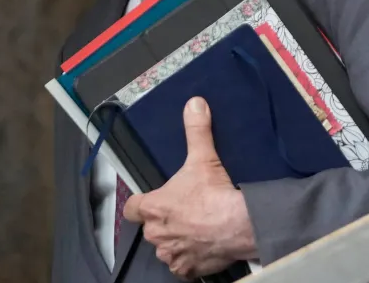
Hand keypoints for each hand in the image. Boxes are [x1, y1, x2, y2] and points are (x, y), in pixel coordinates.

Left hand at [123, 97, 257, 278]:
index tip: (152, 200)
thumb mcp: (203, 157)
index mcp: (152, 207)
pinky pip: (181, 266)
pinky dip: (189, 259)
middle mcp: (155, 234)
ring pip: (166, 247)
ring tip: (195, 229)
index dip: (140, 203)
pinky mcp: (186, 269)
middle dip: (164, 221)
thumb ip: (196, 129)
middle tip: (184, 212)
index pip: (131, 208)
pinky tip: (202, 247)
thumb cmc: (214, 194)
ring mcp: (170, 254)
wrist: (238, 226)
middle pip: (150, 228)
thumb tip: (194, 102)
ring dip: (176, 241)